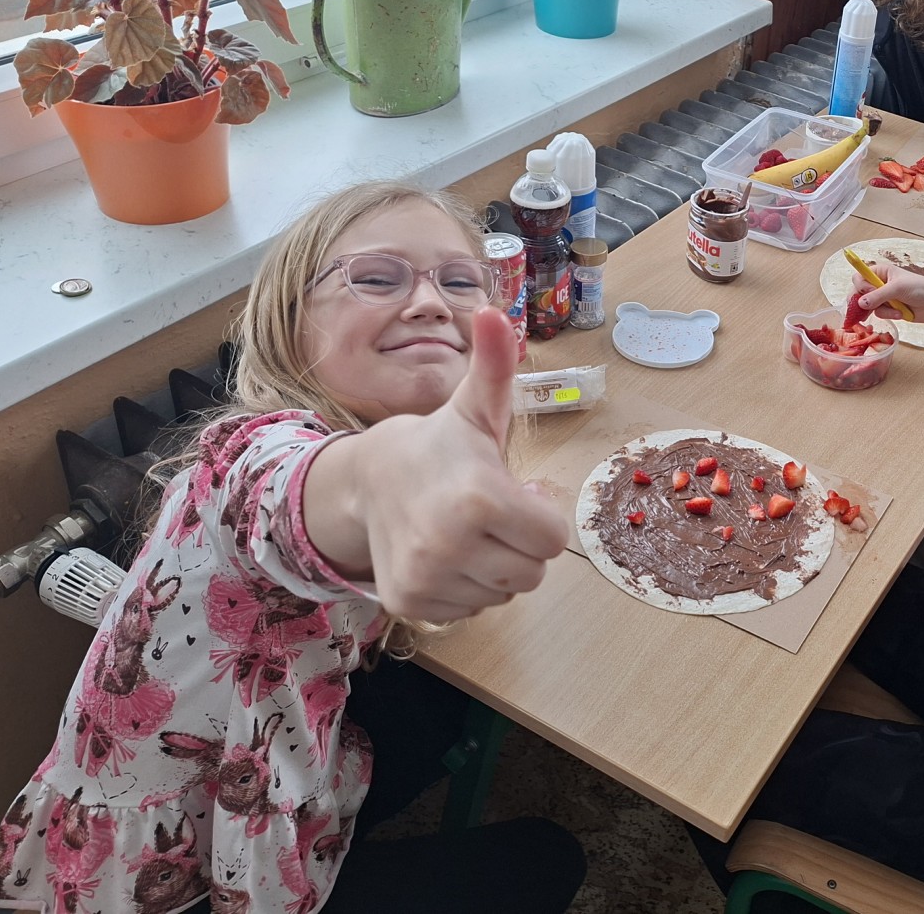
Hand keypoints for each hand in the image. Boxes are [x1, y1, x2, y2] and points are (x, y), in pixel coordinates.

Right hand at [345, 306, 567, 621]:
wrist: (370, 480)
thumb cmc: (442, 446)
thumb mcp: (475, 407)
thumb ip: (496, 366)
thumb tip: (497, 313)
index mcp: (478, 497)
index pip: (553, 539)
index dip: (541, 516)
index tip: (518, 492)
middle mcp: (449, 545)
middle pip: (532, 572)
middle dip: (521, 544)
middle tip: (492, 514)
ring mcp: (427, 578)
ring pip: (504, 593)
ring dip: (496, 566)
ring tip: (468, 531)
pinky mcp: (411, 604)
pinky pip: (472, 610)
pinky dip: (468, 587)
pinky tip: (447, 553)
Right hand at [849, 262, 923, 325]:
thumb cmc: (920, 289)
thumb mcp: (898, 288)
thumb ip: (878, 295)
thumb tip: (860, 303)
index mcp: (881, 272)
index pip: (860, 276)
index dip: (861, 286)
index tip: (869, 292)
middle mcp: (879, 283)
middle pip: (860, 293)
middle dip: (865, 302)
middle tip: (865, 310)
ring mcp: (883, 297)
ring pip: (868, 306)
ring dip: (882, 310)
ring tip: (896, 310)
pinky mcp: (887, 309)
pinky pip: (879, 314)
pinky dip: (888, 315)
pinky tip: (899, 313)